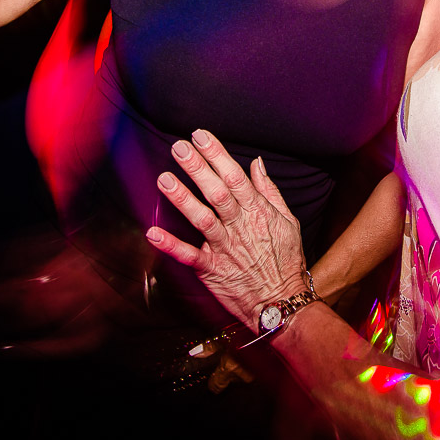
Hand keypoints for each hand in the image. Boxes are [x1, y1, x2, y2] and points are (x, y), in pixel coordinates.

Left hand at [147, 129, 308, 327]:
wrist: (282, 304)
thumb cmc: (285, 261)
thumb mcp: (287, 221)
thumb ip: (268, 191)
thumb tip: (256, 163)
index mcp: (257, 212)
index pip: (235, 177)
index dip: (217, 155)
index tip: (201, 136)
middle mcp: (239, 227)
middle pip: (216, 192)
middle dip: (197, 168)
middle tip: (179, 147)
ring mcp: (225, 249)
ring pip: (201, 219)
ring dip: (182, 199)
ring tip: (164, 179)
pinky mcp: (212, 270)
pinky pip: (189, 256)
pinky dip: (170, 245)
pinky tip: (152, 232)